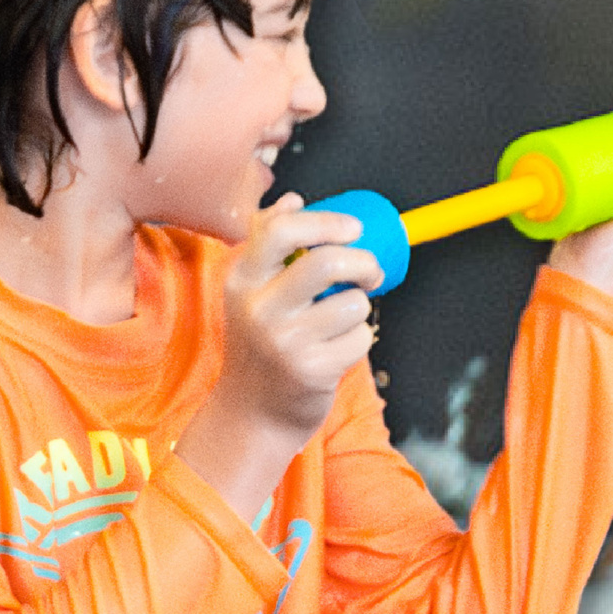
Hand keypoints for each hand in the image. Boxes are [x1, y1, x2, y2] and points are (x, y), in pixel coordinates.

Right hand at [182, 199, 380, 504]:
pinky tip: (339, 349)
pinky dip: (359, 339)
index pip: (280, 231)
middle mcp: (259, 309)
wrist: (251, 414)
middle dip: (363, 261)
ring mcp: (285, 343)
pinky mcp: (312, 371)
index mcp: (242, 281)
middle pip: (327, 262)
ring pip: (352, 303)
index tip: (353, 228)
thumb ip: (266, 243)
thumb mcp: (248, 293)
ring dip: (360, 307)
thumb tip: (292, 199)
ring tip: (343, 319)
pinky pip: (360, 338)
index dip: (325, 222)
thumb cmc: (258, 344)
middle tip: (370, 270)